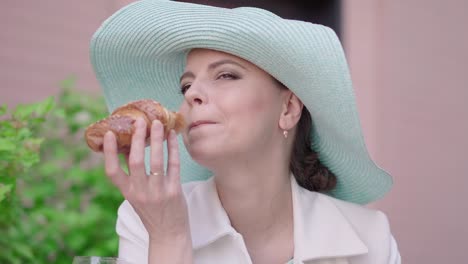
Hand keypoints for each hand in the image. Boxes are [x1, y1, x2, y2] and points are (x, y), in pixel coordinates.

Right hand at [103, 117, 190, 242]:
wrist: (168, 233)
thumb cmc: (151, 212)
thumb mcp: (136, 196)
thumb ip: (132, 176)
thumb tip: (129, 147)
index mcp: (127, 193)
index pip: (112, 172)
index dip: (109, 152)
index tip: (110, 134)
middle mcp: (140, 192)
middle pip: (135, 161)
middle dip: (137, 138)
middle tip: (139, 121)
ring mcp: (158, 191)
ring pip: (156, 160)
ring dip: (156, 139)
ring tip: (157, 123)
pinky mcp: (174, 191)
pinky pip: (173, 165)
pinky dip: (172, 148)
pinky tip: (172, 136)